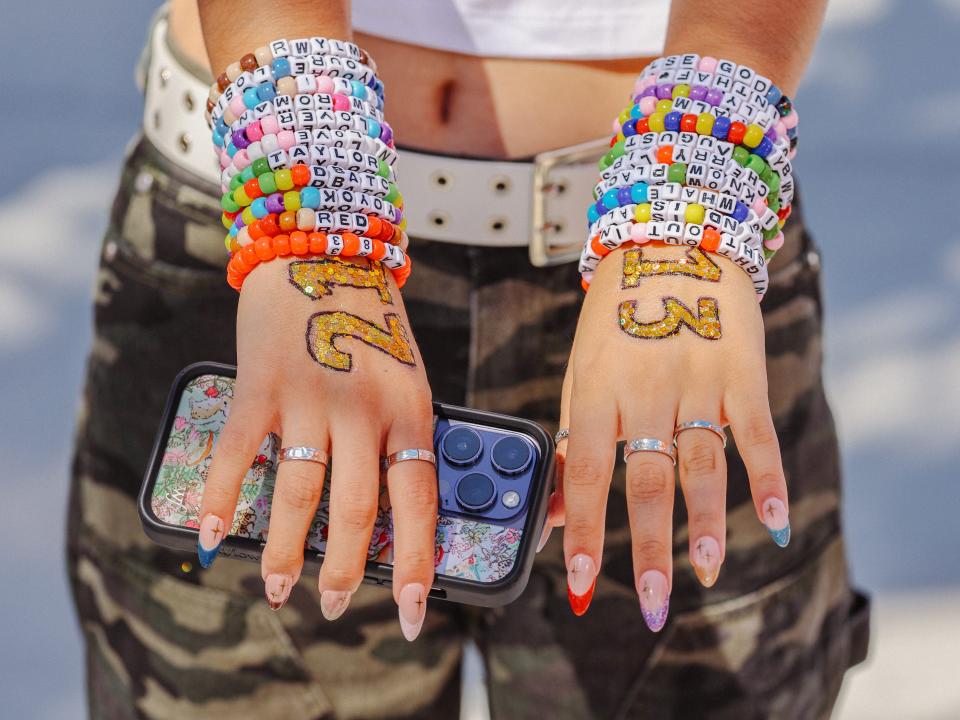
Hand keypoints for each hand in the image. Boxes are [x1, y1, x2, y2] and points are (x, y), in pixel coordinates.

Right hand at [197, 256, 435, 640]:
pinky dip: (223, 500)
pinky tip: (215, 536)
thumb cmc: (370, 322)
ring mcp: (309, 397)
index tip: (410, 611)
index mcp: (410, 408)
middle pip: (356, 511)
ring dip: (286, 552)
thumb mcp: (408, 376)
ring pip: (299, 495)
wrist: (323, 248)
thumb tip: (392, 510)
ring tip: (280, 589)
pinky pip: (238, 456)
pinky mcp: (260, 385)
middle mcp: (363, 408)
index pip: (419, 501)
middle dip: (344, 572)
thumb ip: (401, 435)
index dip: (415, 562)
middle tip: (332, 606)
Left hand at [550, 244, 789, 628]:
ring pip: (703, 464)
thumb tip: (558, 512)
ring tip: (709, 571)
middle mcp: (646, 390)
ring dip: (708, 523)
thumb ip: (575, 439)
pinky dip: (768, 478)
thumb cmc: (615, 319)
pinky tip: (774, 522)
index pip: (585, 472)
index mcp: (597, 391)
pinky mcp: (741, 371)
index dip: (583, 531)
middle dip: (648, 548)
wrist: (670, 242)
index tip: (581, 582)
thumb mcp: (581, 372)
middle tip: (653, 603)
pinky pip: (755, 432)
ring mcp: (697, 380)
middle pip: (647, 480)